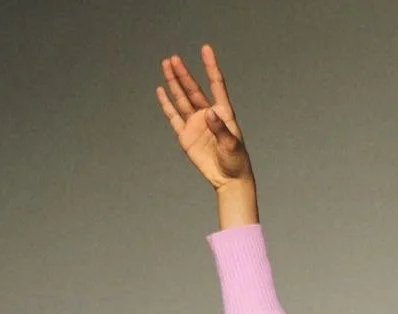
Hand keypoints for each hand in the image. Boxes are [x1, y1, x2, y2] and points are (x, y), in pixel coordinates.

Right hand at [157, 45, 253, 194]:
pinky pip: (174, 117)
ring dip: (174, 83)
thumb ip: (220, 129)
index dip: (210, 66)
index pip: (216, 84)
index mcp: (223, 111)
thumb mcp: (231, 144)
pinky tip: (161, 91)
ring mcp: (195, 124)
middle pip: (193, 89)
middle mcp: (208, 114)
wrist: (228, 179)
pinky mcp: (186, 136)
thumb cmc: (236, 160)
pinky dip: (167, 105)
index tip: (205, 49)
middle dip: (183, 74)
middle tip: (173, 58)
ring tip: (166, 66)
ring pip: (182, 99)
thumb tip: (208, 113)